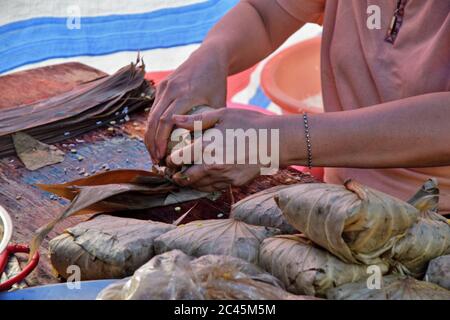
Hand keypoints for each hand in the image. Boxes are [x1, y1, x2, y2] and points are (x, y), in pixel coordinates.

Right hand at [144, 45, 227, 163]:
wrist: (210, 56)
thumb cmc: (217, 83)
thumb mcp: (218, 103)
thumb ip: (211, 123)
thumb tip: (207, 148)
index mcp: (186, 93)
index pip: (166, 120)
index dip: (161, 140)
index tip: (162, 157)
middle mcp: (171, 89)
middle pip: (154, 120)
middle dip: (152, 143)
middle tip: (156, 161)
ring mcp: (164, 86)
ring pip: (150, 115)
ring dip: (150, 136)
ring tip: (154, 154)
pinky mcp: (161, 86)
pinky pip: (153, 109)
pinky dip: (152, 126)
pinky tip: (155, 140)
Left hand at [167, 108, 299, 191]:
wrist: (276, 141)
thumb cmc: (249, 124)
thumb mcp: (222, 115)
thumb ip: (196, 120)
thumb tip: (174, 120)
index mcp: (205, 147)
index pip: (177, 160)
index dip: (170, 160)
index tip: (170, 158)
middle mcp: (212, 166)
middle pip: (185, 178)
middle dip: (177, 175)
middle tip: (174, 171)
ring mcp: (224, 177)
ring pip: (199, 186)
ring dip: (190, 183)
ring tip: (186, 176)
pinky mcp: (235, 183)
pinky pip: (214, 188)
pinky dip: (206, 185)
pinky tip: (206, 177)